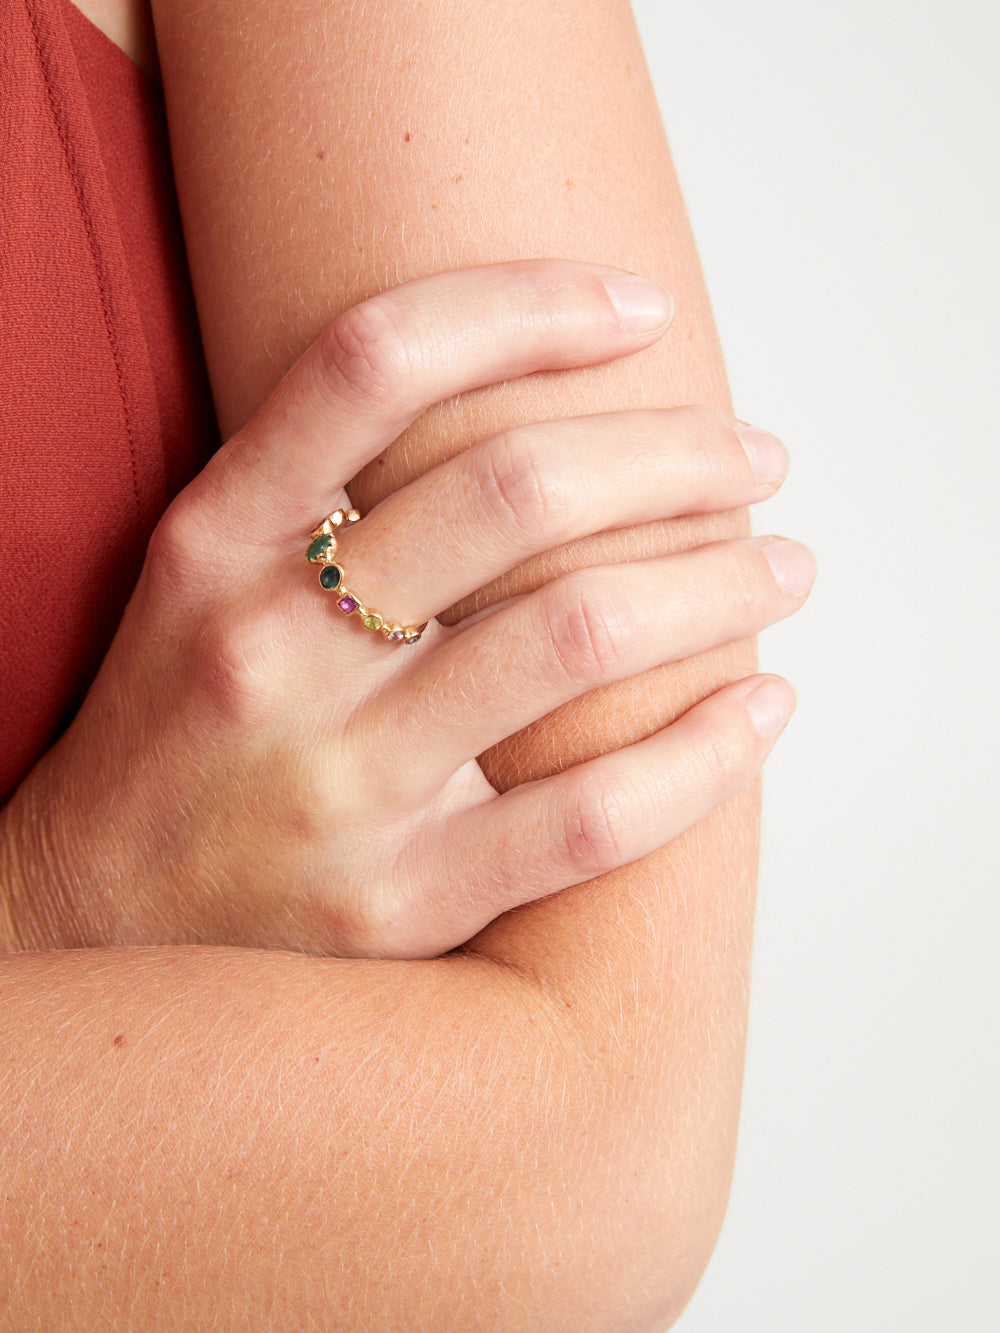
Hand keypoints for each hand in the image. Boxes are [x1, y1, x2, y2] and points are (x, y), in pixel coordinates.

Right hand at [0, 260, 812, 956]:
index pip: (374, 360)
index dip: (527, 304)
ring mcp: (334, 785)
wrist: (88, 924)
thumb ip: (329, 493)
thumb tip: (539, 416)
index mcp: (212, 543)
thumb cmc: (179, 732)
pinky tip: (763, 707)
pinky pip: (594, 817)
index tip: (641, 308)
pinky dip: (707, 752)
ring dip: (720, 586)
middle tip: (757, 458)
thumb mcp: (203, 582)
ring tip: (782, 568)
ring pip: (579, 639)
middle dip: (677, 455)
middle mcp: (267, 648)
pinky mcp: (395, 902)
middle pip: (514, 492)